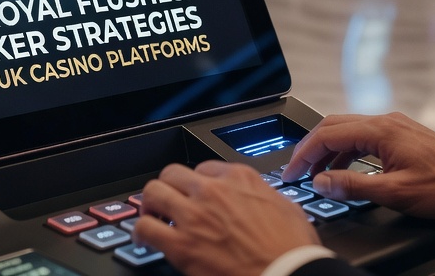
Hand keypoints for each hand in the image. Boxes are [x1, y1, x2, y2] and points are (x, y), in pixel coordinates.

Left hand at [135, 161, 319, 275]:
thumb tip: (262, 196)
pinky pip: (145, 227)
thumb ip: (266, 195)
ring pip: (153, 192)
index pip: (204, 168)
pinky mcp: (181, 244)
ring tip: (153, 217)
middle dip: (169, 188)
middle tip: (169, 203)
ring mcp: (194, 215)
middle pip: (172, 174)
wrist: (289, 275)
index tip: (195, 195)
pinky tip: (145, 239)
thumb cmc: (294, 251)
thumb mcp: (287, 208)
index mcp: (240, 178)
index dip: (196, 184)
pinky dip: (140, 232)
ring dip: (151, 205)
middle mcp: (213, 191)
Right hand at [282, 112, 434, 218]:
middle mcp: (385, 121)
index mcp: (380, 130)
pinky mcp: (400, 135)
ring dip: (328, 150)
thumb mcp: (395, 191)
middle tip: (297, 170)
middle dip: (311, 148)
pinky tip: (345, 170)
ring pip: (347, 130)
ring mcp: (394, 126)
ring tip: (318, 174)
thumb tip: (322, 182)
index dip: (304, 154)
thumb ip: (353, 185)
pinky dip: (346, 151)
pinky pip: (363, 137)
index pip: (327, 135)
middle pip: (333, 126)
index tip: (292, 172)